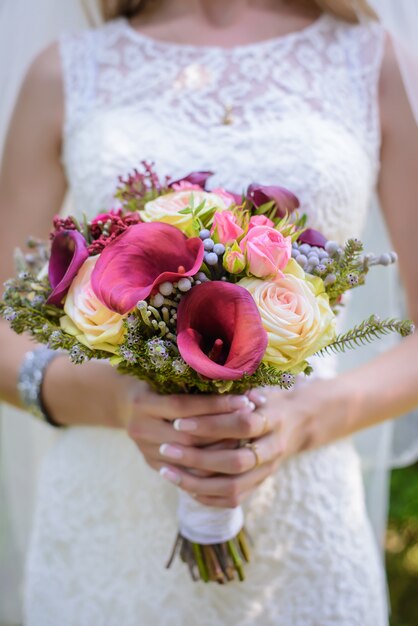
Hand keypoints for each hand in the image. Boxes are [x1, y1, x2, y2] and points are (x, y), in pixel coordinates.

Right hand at [124, 386, 255, 475]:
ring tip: (248, 441)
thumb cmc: (153, 380)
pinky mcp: (154, 465)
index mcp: (143, 403)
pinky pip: (186, 472)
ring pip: (189, 459)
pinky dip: (210, 467)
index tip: (245, 401)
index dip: (217, 405)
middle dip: (223, 430)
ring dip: (220, 451)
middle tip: (252, 423)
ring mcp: (145, 451)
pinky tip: (232, 458)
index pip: (185, 407)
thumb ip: (193, 379)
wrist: (121, 403)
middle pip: (188, 437)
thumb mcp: (166, 374)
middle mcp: (140, 429)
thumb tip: (236, 377)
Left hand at [158, 379, 351, 507]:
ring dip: (195, 482)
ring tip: (165, 471)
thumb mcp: (259, 384)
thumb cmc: (269, 397)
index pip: (242, 424)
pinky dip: (205, 496)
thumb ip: (238, 385)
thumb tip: (209, 371)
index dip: (211, 423)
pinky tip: (181, 485)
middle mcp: (273, 448)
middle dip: (197, 457)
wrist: (301, 422)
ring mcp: (268, 470)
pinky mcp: (260, 485)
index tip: (179, 419)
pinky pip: (232, 500)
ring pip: (232, 487)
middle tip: (165, 448)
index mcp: (274, 418)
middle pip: (236, 461)